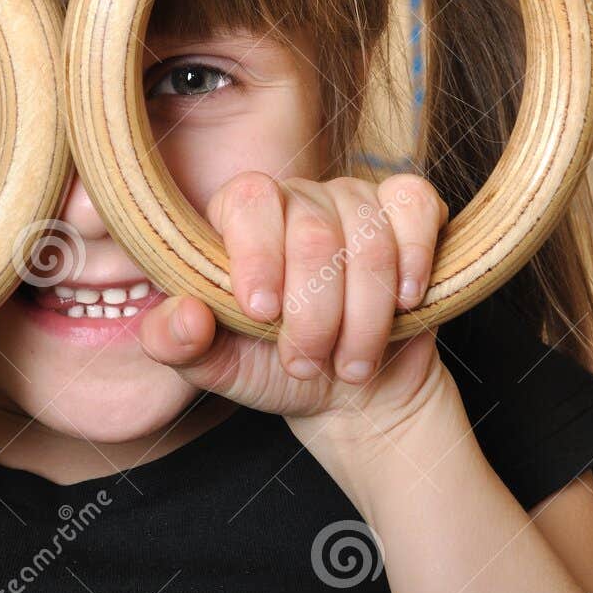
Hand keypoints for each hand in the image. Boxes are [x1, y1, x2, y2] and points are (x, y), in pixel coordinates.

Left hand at [138, 171, 453, 445]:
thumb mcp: (216, 368)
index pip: (246, 200)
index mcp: (239, 219)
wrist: (351, 393)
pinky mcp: (406, 212)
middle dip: (314, 314)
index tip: (262, 313)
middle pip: (313, 232)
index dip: (257, 255)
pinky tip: (403, 302)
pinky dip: (414, 258)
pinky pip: (416, 206)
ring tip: (350, 363)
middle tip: (305, 364)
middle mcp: (296, 198)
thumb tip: (186, 314)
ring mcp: (354, 198)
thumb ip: (176, 343)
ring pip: (368, 237)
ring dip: (364, 316)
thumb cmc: (274, 369)